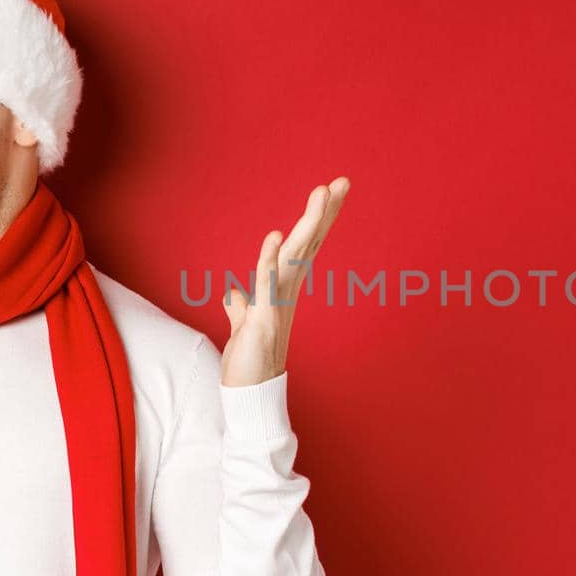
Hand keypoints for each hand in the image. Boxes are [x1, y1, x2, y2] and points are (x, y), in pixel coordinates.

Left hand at [221, 176, 349, 386]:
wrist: (249, 394)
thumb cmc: (250, 360)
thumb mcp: (243, 324)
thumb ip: (240, 306)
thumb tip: (233, 293)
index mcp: (284, 287)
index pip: (305, 244)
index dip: (319, 218)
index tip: (331, 190)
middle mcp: (286, 291)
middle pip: (309, 242)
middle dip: (324, 211)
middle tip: (342, 182)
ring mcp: (278, 303)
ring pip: (295, 255)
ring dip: (307, 224)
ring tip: (321, 193)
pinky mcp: (262, 318)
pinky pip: (267, 283)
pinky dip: (270, 259)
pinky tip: (276, 236)